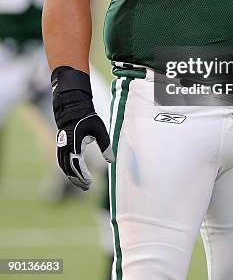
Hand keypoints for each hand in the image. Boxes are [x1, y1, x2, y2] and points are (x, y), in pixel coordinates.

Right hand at [52, 66, 113, 189]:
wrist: (72, 106)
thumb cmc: (87, 117)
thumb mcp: (99, 129)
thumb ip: (105, 145)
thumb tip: (111, 161)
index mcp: (74, 144)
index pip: (77, 165)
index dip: (83, 176)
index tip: (90, 183)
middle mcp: (65, 147)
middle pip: (69, 169)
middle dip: (77, 180)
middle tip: (87, 187)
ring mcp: (61, 146)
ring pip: (63, 166)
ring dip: (71, 176)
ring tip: (81, 183)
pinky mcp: (60, 145)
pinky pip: (62, 161)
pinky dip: (67, 169)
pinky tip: (75, 173)